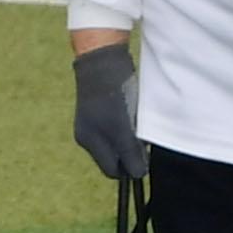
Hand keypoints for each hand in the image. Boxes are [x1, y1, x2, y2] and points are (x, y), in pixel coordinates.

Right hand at [71, 41, 146, 179]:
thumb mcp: (121, 127)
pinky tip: (135, 111)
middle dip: (131, 151)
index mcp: (88, 141)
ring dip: (132, 136)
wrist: (103, 58)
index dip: (128, 168)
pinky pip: (119, 125)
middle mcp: (89, 133)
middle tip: (143, 138)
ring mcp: (95, 119)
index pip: (111, 169)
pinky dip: (130, 123)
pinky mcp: (103, 106)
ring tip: (139, 121)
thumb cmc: (111, 94)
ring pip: (118, 140)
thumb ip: (128, 152)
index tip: (143, 159)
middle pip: (115, 156)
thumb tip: (137, 175)